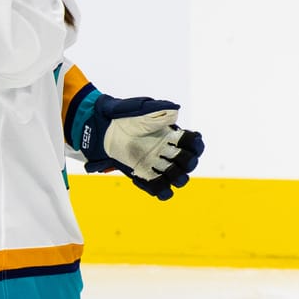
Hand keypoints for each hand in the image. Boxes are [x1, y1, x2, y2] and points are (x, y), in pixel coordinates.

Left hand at [77, 94, 204, 199]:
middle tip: (172, 155)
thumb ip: (159, 109)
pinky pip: (159, 189)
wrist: (102, 127)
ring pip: (178, 179)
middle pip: (190, 163)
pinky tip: (143, 178)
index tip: (187, 139)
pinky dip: (159, 189)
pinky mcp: (144, 175)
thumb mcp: (141, 108)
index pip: (194, 143)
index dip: (195, 144)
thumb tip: (176, 112)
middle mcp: (168, 151)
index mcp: (172, 135)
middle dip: (187, 161)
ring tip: (163, 169)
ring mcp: (156, 165)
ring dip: (177, 177)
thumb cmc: (122, 114)